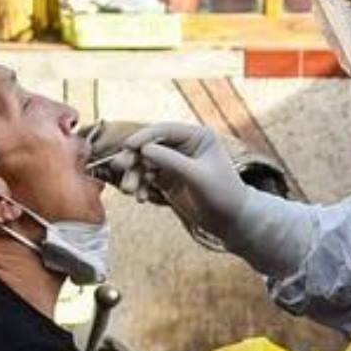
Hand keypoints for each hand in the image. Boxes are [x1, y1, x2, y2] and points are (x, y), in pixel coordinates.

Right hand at [109, 123, 247, 242]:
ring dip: (134, 174)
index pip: (165, 130)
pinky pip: (146, 177)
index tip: (127, 146)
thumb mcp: (198, 176)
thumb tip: (143, 148)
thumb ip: (171, 161)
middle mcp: (184, 145)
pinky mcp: (167, 178)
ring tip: (130, 190)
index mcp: (198, 136)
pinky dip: (140, 186)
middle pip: (150, 145)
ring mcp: (174, 162)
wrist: (231, 220)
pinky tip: (140, 198)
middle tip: (119, 167)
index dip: (144, 136)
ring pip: (145, 162)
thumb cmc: (223, 194)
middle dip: (134, 157)